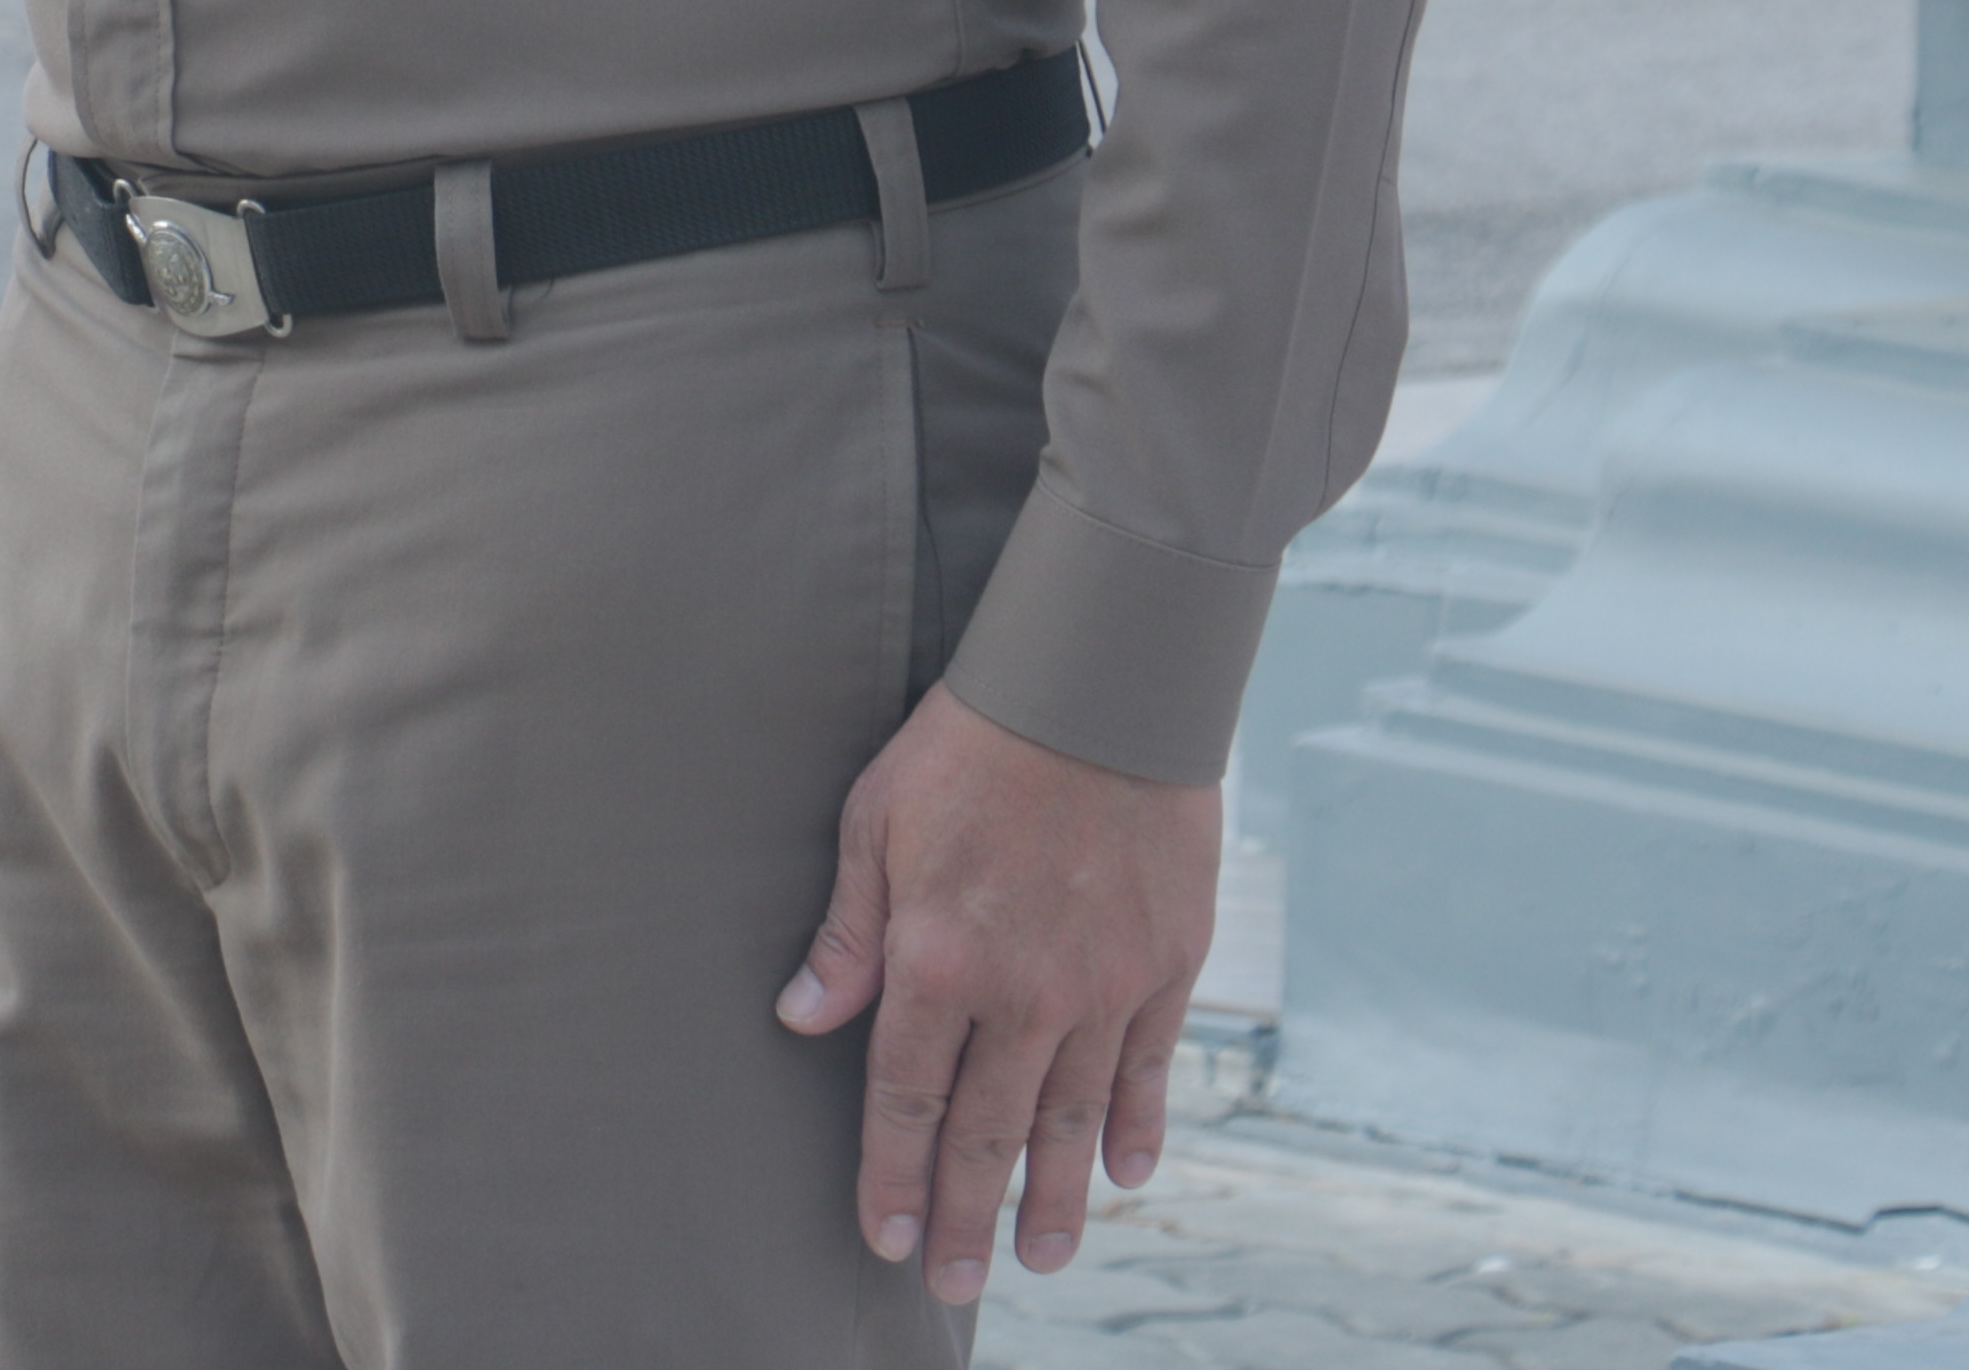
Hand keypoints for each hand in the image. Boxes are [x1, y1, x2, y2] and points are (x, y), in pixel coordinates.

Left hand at [772, 686, 1220, 1302]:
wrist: (1098, 686)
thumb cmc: (968, 745)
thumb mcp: (874, 823)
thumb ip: (846, 934)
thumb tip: (800, 1021)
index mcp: (936, 960)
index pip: (903, 1101)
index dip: (890, 1177)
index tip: (880, 1237)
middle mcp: (1023, 993)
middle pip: (986, 1134)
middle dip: (963, 1217)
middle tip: (952, 1281)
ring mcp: (1104, 986)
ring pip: (1072, 1120)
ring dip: (1053, 1197)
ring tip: (1041, 1258)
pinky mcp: (1168, 964)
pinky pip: (1148, 1069)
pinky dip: (1135, 1128)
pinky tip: (1124, 1174)